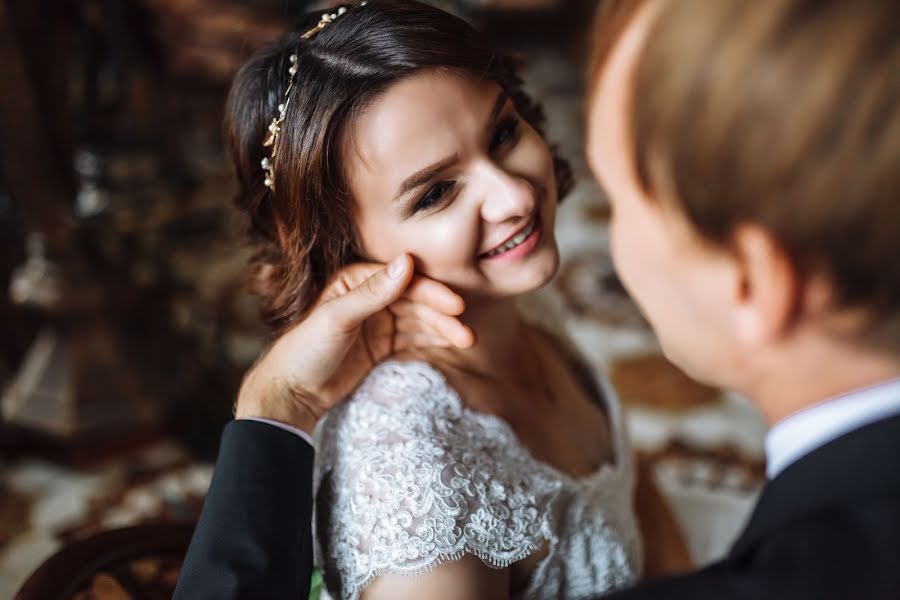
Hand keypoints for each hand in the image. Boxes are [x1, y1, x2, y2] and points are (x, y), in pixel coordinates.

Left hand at [234, 254, 472, 433]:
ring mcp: (377, 320)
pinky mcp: (381, 344)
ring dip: (442, 329)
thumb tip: (407, 262)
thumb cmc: (304, 351)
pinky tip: (451, 344)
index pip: (403, 281)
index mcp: (356, 279)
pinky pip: (413, 337)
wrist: (291, 394)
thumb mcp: (337, 318)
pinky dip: (432, 339)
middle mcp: (369, 296)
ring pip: (418, 320)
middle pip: (415, 301)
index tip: (456, 307)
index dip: (431, 293)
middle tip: (466, 333)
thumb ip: (373, 292)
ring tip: (466, 341)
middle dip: (442, 316)